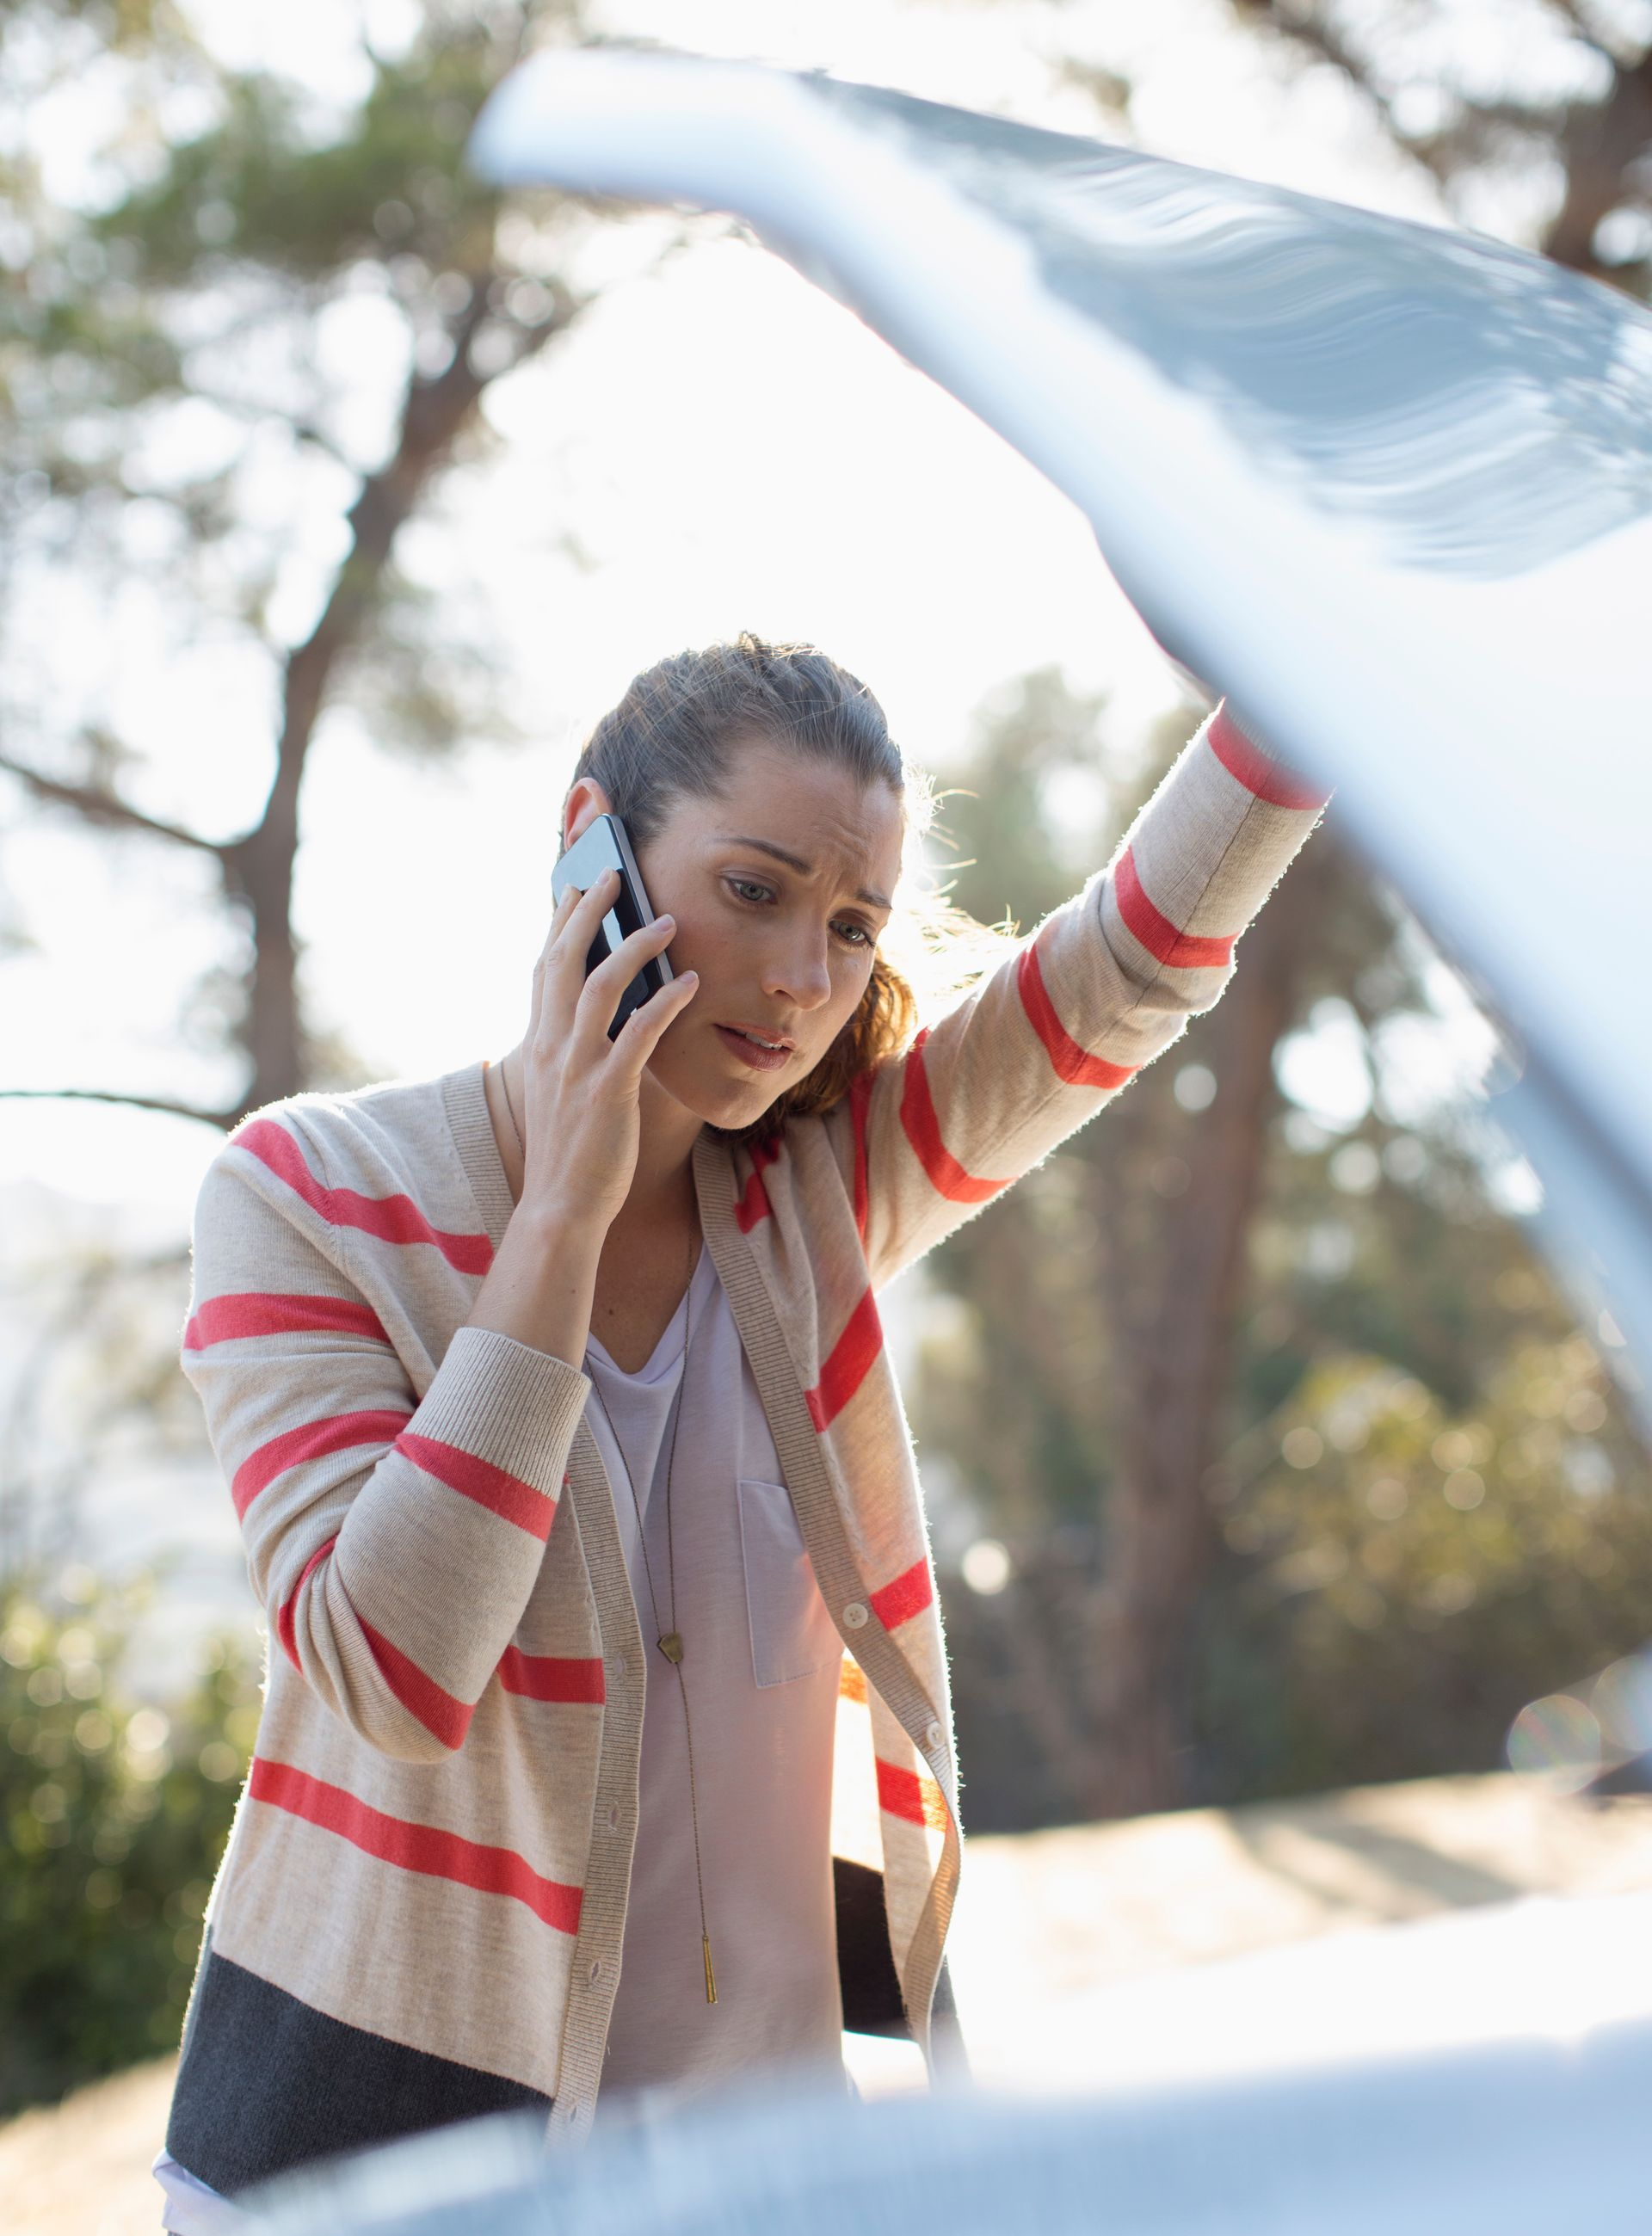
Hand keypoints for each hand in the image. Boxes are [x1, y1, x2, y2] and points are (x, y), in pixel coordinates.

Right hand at [518, 869, 698, 1232]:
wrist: (559, 1206)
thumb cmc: (573, 1149)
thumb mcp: (564, 1087)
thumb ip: (576, 1047)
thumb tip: (607, 1011)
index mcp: (540, 1043)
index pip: (544, 965)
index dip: (558, 920)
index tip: (574, 882)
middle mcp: (551, 1046)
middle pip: (565, 959)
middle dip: (588, 910)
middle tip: (615, 873)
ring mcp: (577, 1067)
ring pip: (600, 986)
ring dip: (635, 947)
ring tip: (668, 921)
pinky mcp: (608, 1091)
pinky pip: (638, 1034)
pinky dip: (665, 1002)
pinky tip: (690, 983)